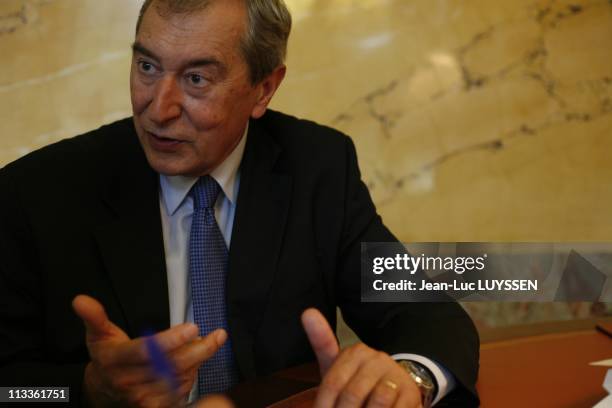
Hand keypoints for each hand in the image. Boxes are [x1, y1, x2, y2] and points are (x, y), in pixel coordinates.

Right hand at [73, 295, 226, 406]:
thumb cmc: (107, 356)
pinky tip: (200, 360)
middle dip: (197, 350)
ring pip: (180, 378)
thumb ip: (94, 317)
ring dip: (199, 361)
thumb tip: (80, 300)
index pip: (145, 350)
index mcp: (116, 359)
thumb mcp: (98, 334)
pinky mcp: (155, 406)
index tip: (192, 327)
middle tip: (217, 336)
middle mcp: (129, 380)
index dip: (169, 340)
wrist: (102, 390)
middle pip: (170, 366)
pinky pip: (181, 392)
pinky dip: (194, 376)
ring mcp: (143, 396)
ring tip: (213, 341)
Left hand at [301, 308, 422, 407]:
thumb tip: (308, 312)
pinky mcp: (411, 394)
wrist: (396, 390)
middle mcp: (377, 359)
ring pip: (378, 402)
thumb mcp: (337, 368)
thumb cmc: (358, 382)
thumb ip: (322, 342)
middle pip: (352, 395)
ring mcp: (396, 376)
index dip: (325, 405)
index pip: (333, 383)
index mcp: (356, 352)